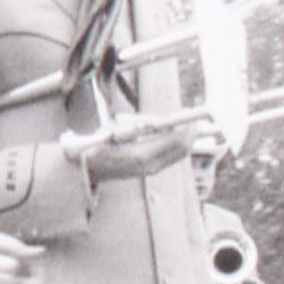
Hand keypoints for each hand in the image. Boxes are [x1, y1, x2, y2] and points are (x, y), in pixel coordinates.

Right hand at [74, 124, 195, 184]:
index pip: (175, 140)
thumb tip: (164, 120)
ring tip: (187, 123)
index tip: (188, 113)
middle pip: (182, 149)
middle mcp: (150, 165)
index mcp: (142, 153)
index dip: (185, 126)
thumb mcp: (118, 125)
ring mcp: (152, 170)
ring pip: (179, 154)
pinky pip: (172, 157)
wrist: (89, 168)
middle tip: (193, 117)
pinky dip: (178, 145)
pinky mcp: (151, 170)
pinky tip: (177, 133)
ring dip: (185, 138)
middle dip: (190, 132)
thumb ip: (142, 121)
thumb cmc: (101, 142)